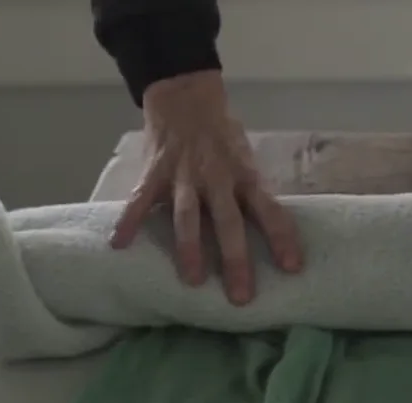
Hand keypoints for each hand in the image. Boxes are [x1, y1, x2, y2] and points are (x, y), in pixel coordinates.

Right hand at [109, 70, 302, 304]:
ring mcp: (184, 176)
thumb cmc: (223, 138)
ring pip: (188, 216)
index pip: (269, 210)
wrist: (186, 97)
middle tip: (240, 297)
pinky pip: (140, 199)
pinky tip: (119, 244)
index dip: (282, 239)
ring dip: (190, 249)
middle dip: (235, 260)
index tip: (292, 268)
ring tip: (193, 280)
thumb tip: (275, 236)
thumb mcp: (247, 161)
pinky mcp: (154, 172)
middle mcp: (217, 179)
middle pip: (229, 223)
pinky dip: (129, 220)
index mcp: (245, 177)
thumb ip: (253, 195)